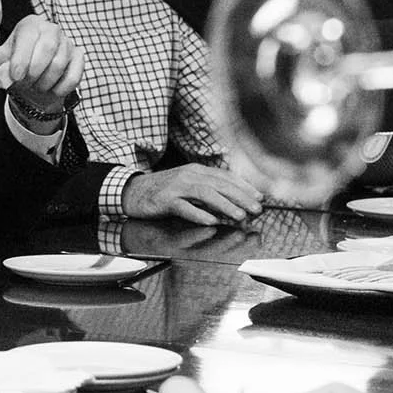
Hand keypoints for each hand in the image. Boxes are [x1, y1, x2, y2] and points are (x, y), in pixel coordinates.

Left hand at [0, 13, 81, 115]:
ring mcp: (67, 42)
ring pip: (59, 64)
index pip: (28, 36)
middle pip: (47, 48)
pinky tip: (52, 90)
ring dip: (44, 82)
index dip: (21, 59)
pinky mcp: (78, 57)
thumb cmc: (14, 68)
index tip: (15, 77)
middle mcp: (51, 29)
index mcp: (30, 25)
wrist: (32, 83)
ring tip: (36, 86)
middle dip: (33, 72)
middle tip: (25, 84)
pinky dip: (61, 88)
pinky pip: (73, 76)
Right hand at [122, 163, 263, 224]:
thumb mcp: (187, 185)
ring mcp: (176, 187)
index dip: (244, 187)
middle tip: (256, 209)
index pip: (225, 177)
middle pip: (219, 184)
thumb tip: (232, 201)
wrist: (132, 191)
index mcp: (196, 171)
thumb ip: (207, 190)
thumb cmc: (162, 191)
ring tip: (239, 215)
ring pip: (205, 193)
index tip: (259, 198)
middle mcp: (188, 175)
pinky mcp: (164, 200)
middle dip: (240, 196)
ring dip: (224, 204)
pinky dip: (198, 214)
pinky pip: (184, 207)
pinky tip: (211, 221)